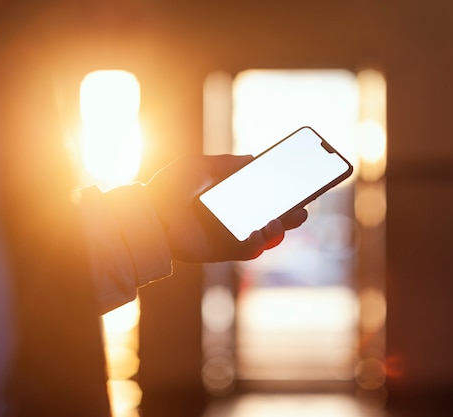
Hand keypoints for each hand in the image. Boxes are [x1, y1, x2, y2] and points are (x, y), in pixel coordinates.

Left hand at [145, 154, 307, 262]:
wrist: (148, 211)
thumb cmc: (168, 187)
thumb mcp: (199, 166)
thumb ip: (226, 163)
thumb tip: (253, 158)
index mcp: (226, 199)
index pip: (261, 199)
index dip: (281, 196)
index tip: (298, 189)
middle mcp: (230, 219)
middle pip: (268, 220)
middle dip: (289, 217)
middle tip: (304, 209)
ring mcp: (226, 237)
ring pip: (262, 238)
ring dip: (279, 231)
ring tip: (286, 219)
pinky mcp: (219, 251)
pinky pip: (247, 251)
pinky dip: (260, 242)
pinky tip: (265, 230)